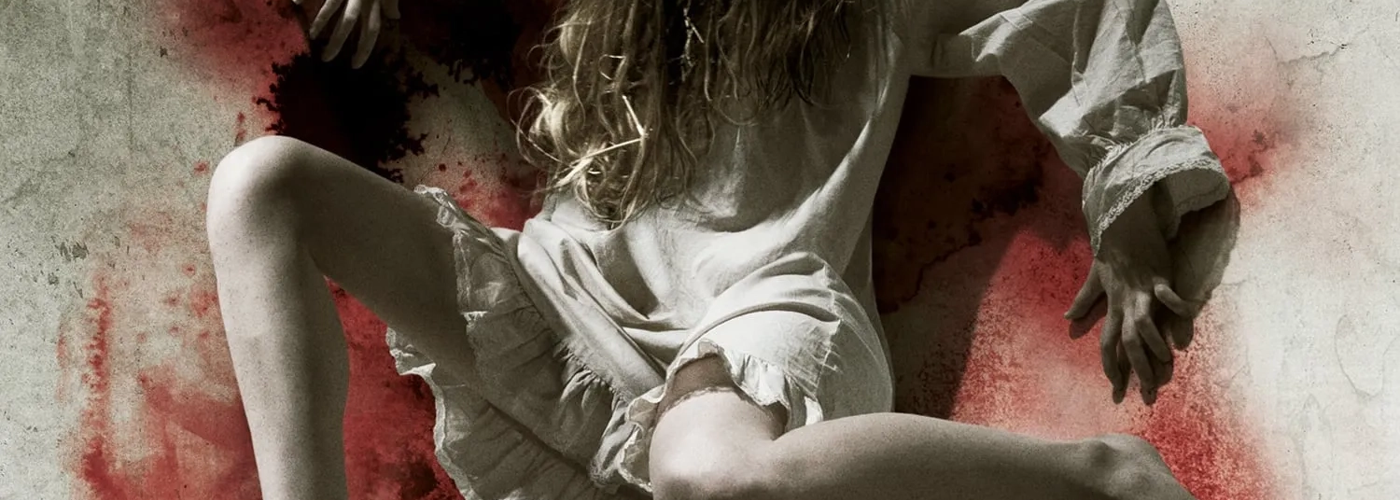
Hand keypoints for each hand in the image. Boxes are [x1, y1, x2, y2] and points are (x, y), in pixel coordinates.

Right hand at [298, 0, 400, 67]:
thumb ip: (389, 2)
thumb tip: (395, 17)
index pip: (372, 29)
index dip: (365, 49)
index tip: (355, 65)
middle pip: (350, 23)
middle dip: (338, 43)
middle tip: (327, 59)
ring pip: (333, 7)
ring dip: (320, 23)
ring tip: (311, 37)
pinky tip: (295, 4)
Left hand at [1065, 188, 1201, 404]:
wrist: (1122, 223)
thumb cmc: (1111, 253)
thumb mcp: (1094, 278)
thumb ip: (1084, 300)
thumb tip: (1068, 319)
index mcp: (1113, 307)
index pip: (1107, 344)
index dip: (1111, 368)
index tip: (1116, 391)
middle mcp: (1126, 304)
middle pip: (1127, 342)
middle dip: (1137, 370)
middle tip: (1147, 394)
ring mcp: (1143, 292)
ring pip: (1145, 325)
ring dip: (1154, 347)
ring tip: (1165, 366)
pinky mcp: (1159, 278)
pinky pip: (1167, 296)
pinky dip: (1176, 310)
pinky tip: (1185, 326)